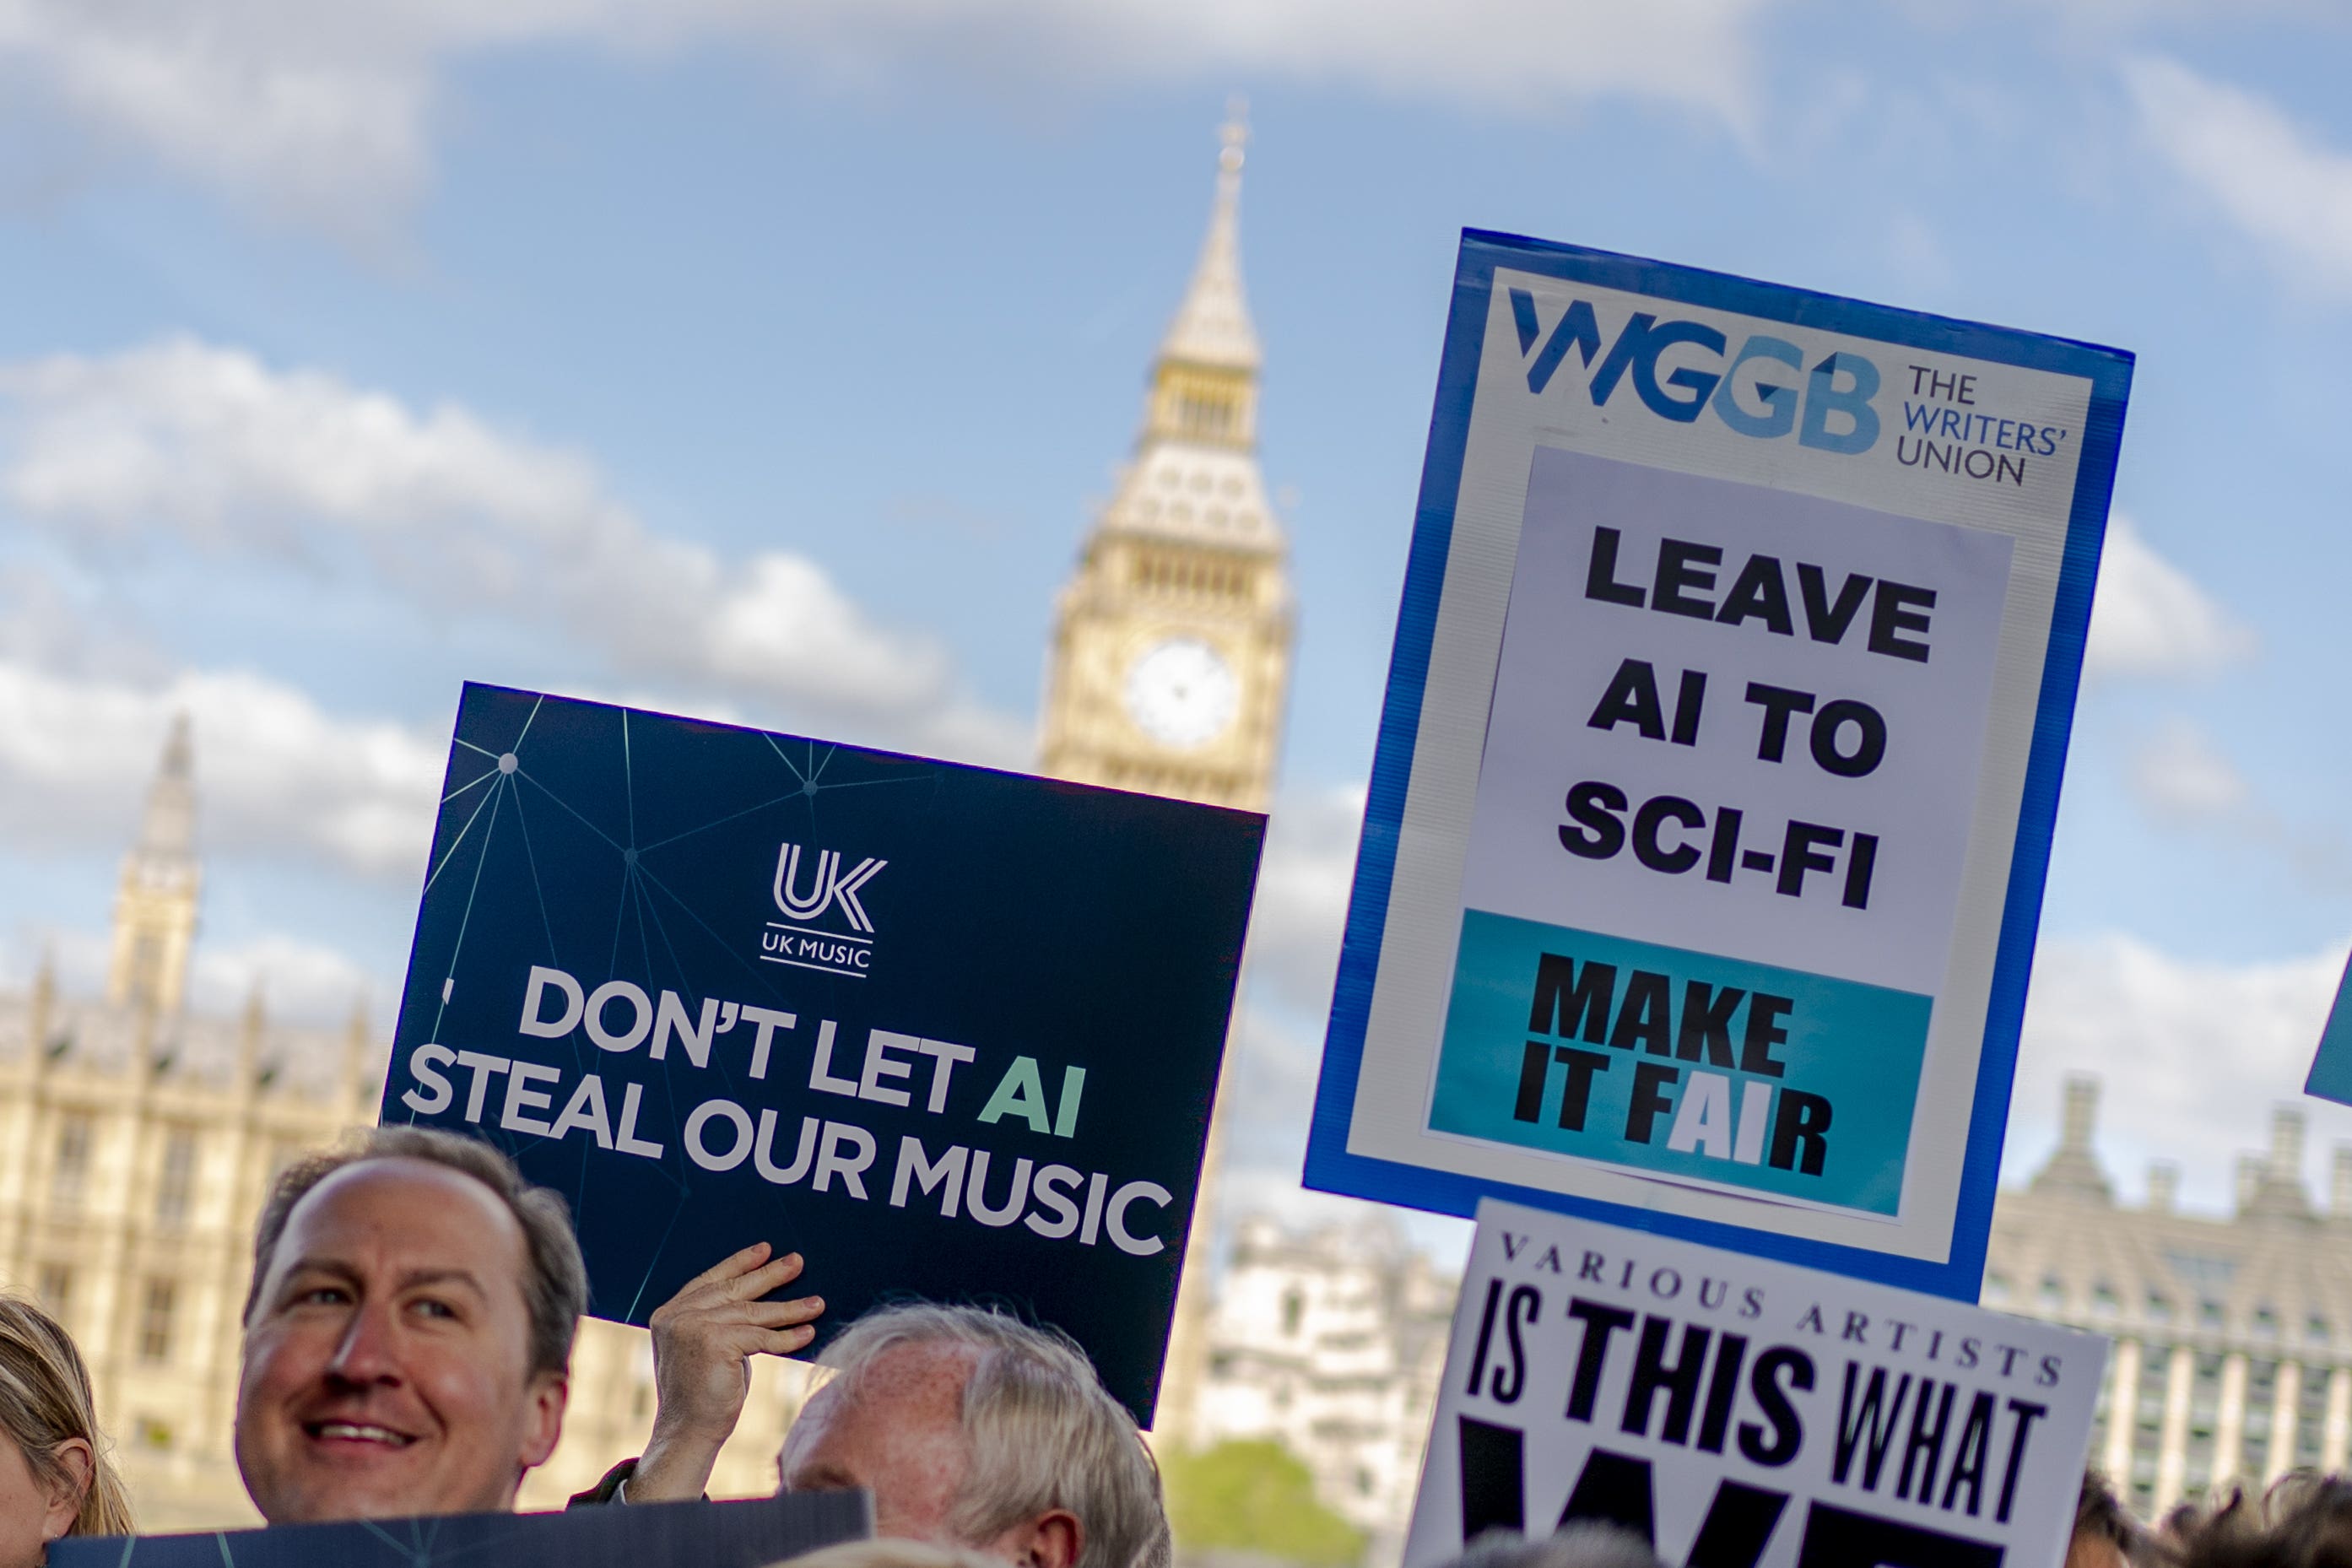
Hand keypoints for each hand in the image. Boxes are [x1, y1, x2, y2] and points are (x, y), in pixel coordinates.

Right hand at [630, 1242, 823, 1501]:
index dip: (739, 1263)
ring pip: (753, 1313)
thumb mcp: (707, 1348)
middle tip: (798, 1262)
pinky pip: (761, 1336)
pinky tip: (807, 1333)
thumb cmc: (702, 1394)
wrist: (688, 1433)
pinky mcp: (715, 1343)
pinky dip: (787, 1337)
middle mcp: (677, 1316)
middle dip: (770, 1275)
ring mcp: (693, 1327)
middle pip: (734, 1290)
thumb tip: (761, 1299)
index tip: (765, 1250)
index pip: (710, 1280)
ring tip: (817, 1303)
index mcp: (669, 1313)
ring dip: (790, 1308)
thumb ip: (721, 1321)